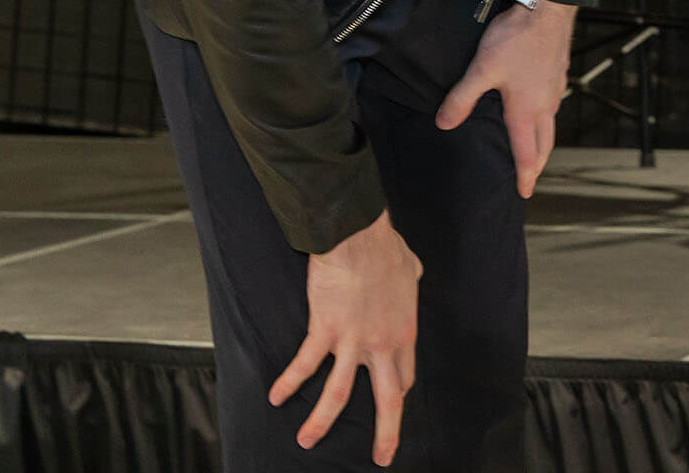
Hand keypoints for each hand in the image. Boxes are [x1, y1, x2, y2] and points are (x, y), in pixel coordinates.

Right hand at [269, 210, 421, 465]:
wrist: (358, 237)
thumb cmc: (385, 248)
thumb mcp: (410, 268)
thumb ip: (411, 279)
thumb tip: (413, 272)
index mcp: (404, 333)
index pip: (404, 377)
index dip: (398, 394)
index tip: (393, 403)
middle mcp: (382, 345)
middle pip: (387, 400)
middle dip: (386, 434)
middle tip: (381, 458)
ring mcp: (353, 341)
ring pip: (338, 395)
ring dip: (321, 422)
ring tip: (307, 441)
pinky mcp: (325, 331)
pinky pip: (304, 365)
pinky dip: (288, 383)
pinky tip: (275, 397)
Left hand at [436, 0, 575, 196]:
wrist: (547, 8)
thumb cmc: (516, 39)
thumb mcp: (482, 69)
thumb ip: (462, 98)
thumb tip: (443, 124)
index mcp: (526, 111)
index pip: (527, 154)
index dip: (524, 176)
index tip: (523, 194)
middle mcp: (545, 106)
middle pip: (545, 145)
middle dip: (536, 165)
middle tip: (529, 179)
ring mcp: (554, 90)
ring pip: (550, 126)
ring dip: (542, 143)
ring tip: (531, 149)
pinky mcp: (558, 75)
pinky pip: (552, 107)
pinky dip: (544, 121)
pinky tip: (535, 111)